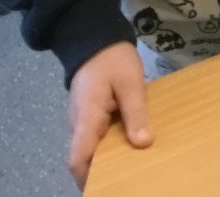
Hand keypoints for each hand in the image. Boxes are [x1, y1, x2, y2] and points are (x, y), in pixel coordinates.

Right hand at [67, 42, 150, 189]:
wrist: (95, 37)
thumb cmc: (113, 59)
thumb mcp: (131, 83)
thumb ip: (135, 113)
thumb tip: (143, 144)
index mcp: (86, 118)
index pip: (77, 159)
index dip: (88, 178)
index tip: (107, 187)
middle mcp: (78, 123)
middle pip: (84, 157)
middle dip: (102, 171)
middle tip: (129, 177)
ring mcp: (82, 118)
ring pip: (91, 147)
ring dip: (108, 157)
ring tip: (134, 163)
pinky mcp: (89, 113)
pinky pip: (96, 135)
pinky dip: (110, 143)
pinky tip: (131, 142)